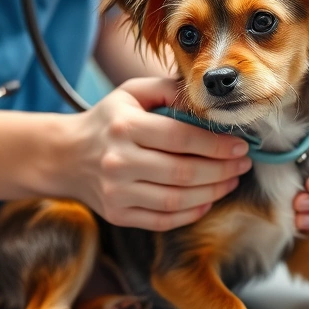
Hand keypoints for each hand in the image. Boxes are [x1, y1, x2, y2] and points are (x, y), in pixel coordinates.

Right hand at [69, 77, 251, 231]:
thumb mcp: (131, 93)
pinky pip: (163, 219)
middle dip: (221, 170)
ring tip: (230, 181)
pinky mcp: (117, 215)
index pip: (181, 138)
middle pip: (183, 172)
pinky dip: (190, 213)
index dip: (216, 145)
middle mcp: (118, 161)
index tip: (241, 146)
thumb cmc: (108, 121)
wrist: (65, 156)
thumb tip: (206, 97)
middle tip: (243, 165)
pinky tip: (207, 200)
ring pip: (176, 199)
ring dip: (212, 192)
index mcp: (124, 127)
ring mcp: (116, 192)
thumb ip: (167, 89)